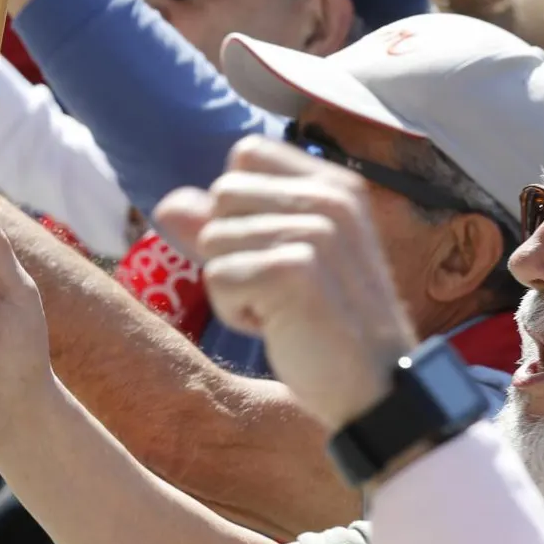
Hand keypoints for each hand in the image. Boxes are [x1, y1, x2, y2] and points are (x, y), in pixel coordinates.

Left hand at [150, 137, 417, 431]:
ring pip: (213, 239)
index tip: (273, 247)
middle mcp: (330, 198)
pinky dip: (235, 312)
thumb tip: (167, 203)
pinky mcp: (293, 270)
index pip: (246, 154)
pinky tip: (279, 326)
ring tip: (283, 307)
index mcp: (334, 185)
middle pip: (222, 195)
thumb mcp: (277, 258)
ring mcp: (315, 232)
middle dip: (232, 248)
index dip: (238, 205)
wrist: (376, 389)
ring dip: (233, 284)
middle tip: (280, 287)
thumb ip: (225, 223)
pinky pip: (218, 278)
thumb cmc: (325, 322)